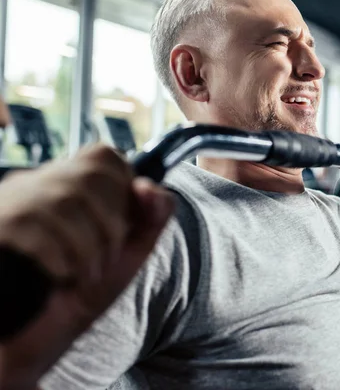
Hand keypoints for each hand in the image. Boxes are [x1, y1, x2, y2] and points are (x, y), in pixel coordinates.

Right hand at [0, 145, 174, 388]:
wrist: (20, 351)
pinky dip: (61, 260)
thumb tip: (155, 188)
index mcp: (62, 188)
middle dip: (111, 226)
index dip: (124, 190)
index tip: (120, 228)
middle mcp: (31, 188)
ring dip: (88, 249)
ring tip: (79, 277)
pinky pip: (35, 226)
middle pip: (91, 175)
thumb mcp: (124, 258)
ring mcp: (6, 206)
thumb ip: (149, 220)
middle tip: (99, 262)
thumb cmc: (69, 302)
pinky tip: (57, 281)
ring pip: (65, 199)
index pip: (104, 157)